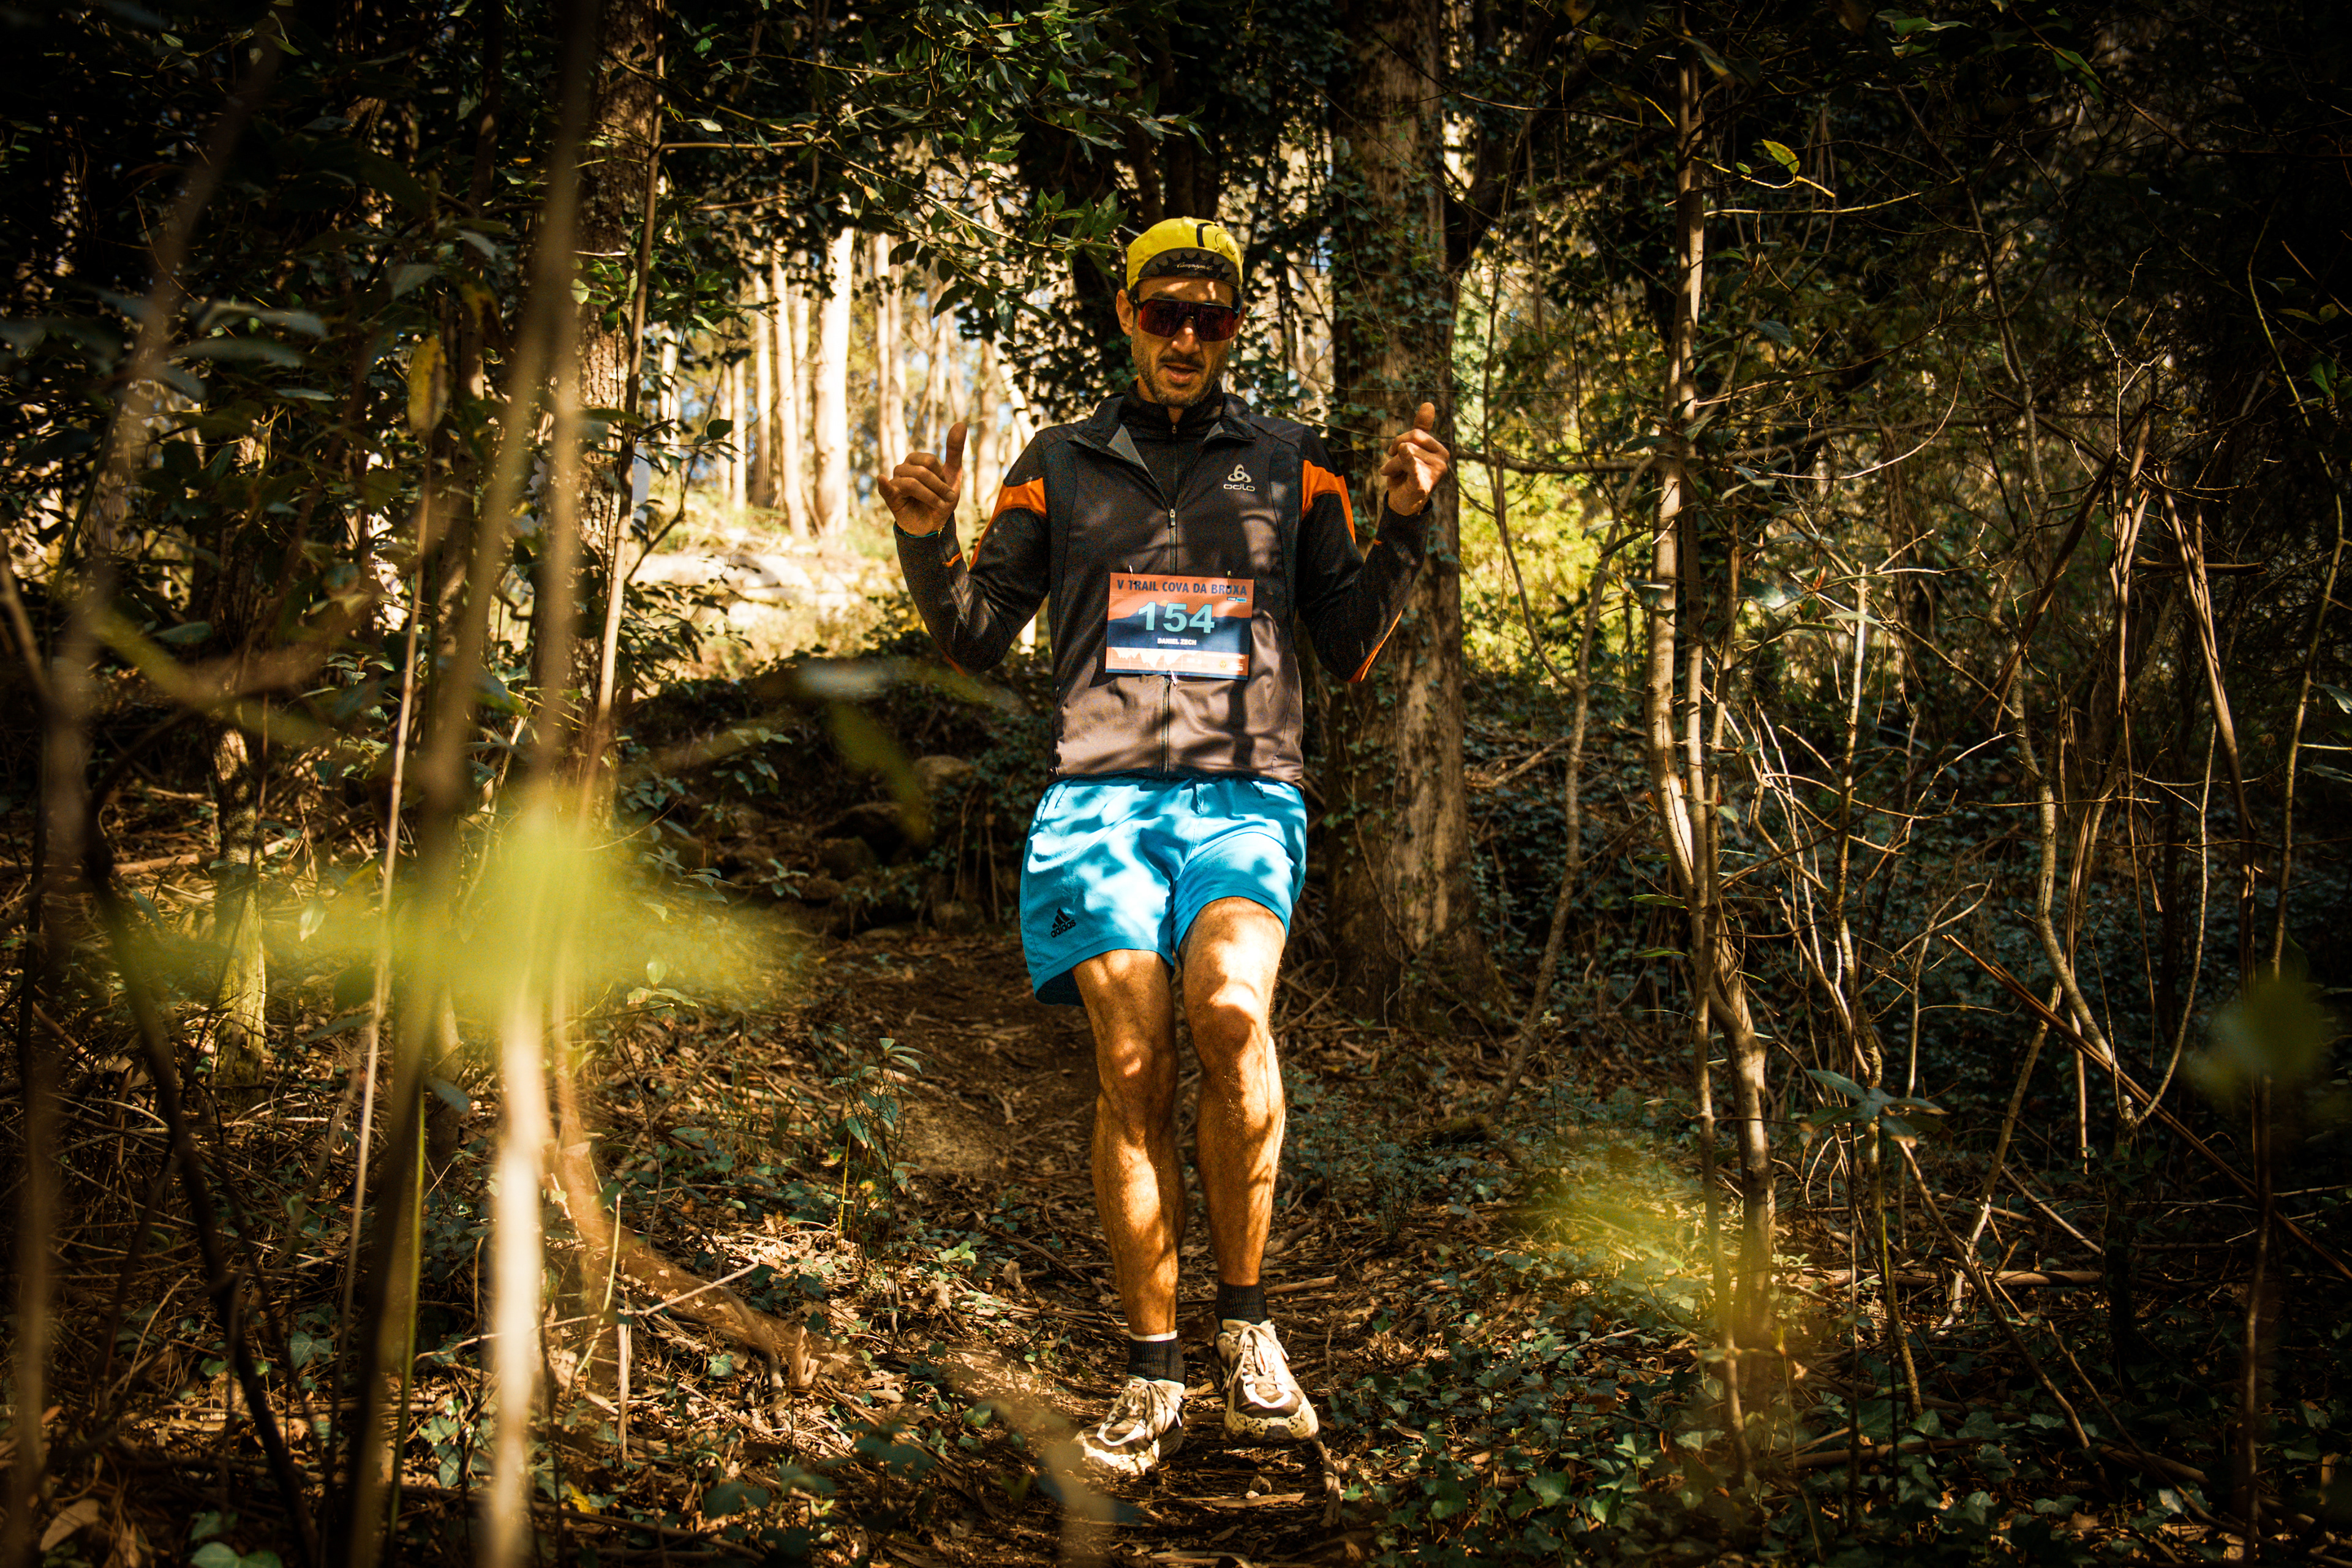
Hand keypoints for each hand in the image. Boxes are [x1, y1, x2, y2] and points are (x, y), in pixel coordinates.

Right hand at [879, 420, 966, 535]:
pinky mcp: (891, 498)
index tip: (946, 489)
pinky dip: (884, 484)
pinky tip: (880, 479)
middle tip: (945, 499)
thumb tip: (961, 423)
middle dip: (939, 487)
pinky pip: (887, 489)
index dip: (941, 477)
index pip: (929, 461)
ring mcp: (895, 483)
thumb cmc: (941, 498)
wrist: (935, 524)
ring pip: (912, 483)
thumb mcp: (952, 474)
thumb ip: (954, 451)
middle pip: (922, 470)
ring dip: (931, 496)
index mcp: (915, 461)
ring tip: (938, 505)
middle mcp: (902, 469)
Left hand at [1377, 402, 1447, 516]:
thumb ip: (1421, 429)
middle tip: (1391, 467)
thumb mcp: (1413, 450)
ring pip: (1403, 455)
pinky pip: (1414, 467)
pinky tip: (1404, 452)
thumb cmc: (1408, 475)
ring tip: (1394, 476)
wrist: (1403, 503)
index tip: (1394, 452)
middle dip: (1394, 452)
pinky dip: (1409, 460)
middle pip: (1409, 442)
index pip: (1416, 433)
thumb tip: (1429, 403)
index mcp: (1441, 450)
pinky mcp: (1423, 484)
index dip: (1400, 440)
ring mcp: (1435, 473)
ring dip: (1391, 466)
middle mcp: (1443, 460)